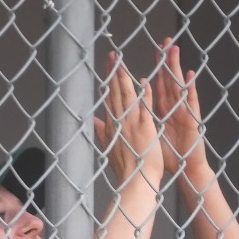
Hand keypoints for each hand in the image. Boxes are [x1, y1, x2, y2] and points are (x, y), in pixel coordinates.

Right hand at [93, 53, 161, 192]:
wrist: (135, 183)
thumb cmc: (126, 169)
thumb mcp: (109, 149)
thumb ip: (102, 133)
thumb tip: (94, 122)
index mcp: (113, 127)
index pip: (110, 99)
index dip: (108, 81)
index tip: (107, 66)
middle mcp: (120, 123)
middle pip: (115, 93)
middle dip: (113, 73)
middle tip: (112, 55)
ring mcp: (132, 125)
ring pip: (126, 97)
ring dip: (124, 78)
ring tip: (121, 62)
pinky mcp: (144, 129)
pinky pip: (144, 109)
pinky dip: (143, 96)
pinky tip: (142, 83)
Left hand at [150, 40, 208, 183]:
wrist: (185, 170)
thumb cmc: (167, 156)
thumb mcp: (148, 137)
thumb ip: (136, 124)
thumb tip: (118, 117)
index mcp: (162, 110)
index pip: (155, 86)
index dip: (152, 69)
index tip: (149, 53)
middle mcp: (172, 108)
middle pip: (167, 80)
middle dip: (165, 61)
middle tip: (164, 42)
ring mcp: (182, 111)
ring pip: (178, 85)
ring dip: (176, 67)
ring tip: (175, 50)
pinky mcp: (191, 119)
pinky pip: (190, 102)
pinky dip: (190, 89)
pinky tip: (190, 76)